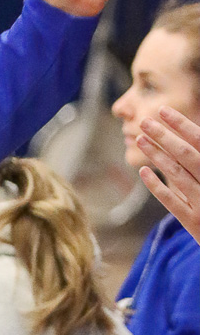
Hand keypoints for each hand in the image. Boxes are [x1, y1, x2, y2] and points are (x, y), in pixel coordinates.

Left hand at [137, 108, 199, 247]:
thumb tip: (193, 134)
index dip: (181, 125)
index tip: (162, 111)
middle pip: (185, 155)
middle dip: (163, 136)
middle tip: (144, 121)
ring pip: (177, 175)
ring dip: (156, 156)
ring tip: (140, 139)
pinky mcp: (194, 223)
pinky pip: (172, 202)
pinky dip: (157, 186)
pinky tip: (143, 171)